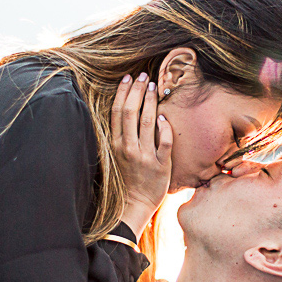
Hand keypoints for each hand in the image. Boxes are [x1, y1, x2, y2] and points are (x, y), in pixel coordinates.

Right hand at [111, 73, 172, 237]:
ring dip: (151, 102)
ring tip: (155, 87)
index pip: (117, 111)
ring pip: (147, 123)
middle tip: (144, 75)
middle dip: (137, 90)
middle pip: (131, 112)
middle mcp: (128, 148)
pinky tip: (165, 117)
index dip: (123, 92)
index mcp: (116, 144)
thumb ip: (121, 136)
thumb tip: (126, 112)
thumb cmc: (126, 180)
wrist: (134, 205)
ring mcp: (144, 156)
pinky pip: (165, 143)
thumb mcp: (117, 156)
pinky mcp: (160, 166)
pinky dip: (165, 128)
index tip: (129, 78)